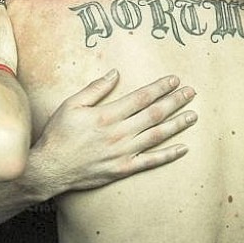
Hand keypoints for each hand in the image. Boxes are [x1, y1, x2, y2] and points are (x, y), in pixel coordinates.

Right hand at [32, 70, 196, 194]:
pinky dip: (168, 155)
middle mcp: (119, 133)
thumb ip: (95, 89)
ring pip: (157, 136)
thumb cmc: (58, 134)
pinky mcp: (123, 168)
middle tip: (191, 92)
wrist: (50, 167)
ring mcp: (123, 152)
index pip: (140, 97)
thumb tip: (115, 73)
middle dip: (174, 101)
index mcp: (106, 115)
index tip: (174, 80)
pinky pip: (151, 161)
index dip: (159, 88)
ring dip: (177, 124)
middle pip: (154, 114)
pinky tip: (183, 149)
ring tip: (193, 115)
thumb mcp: (70, 105)